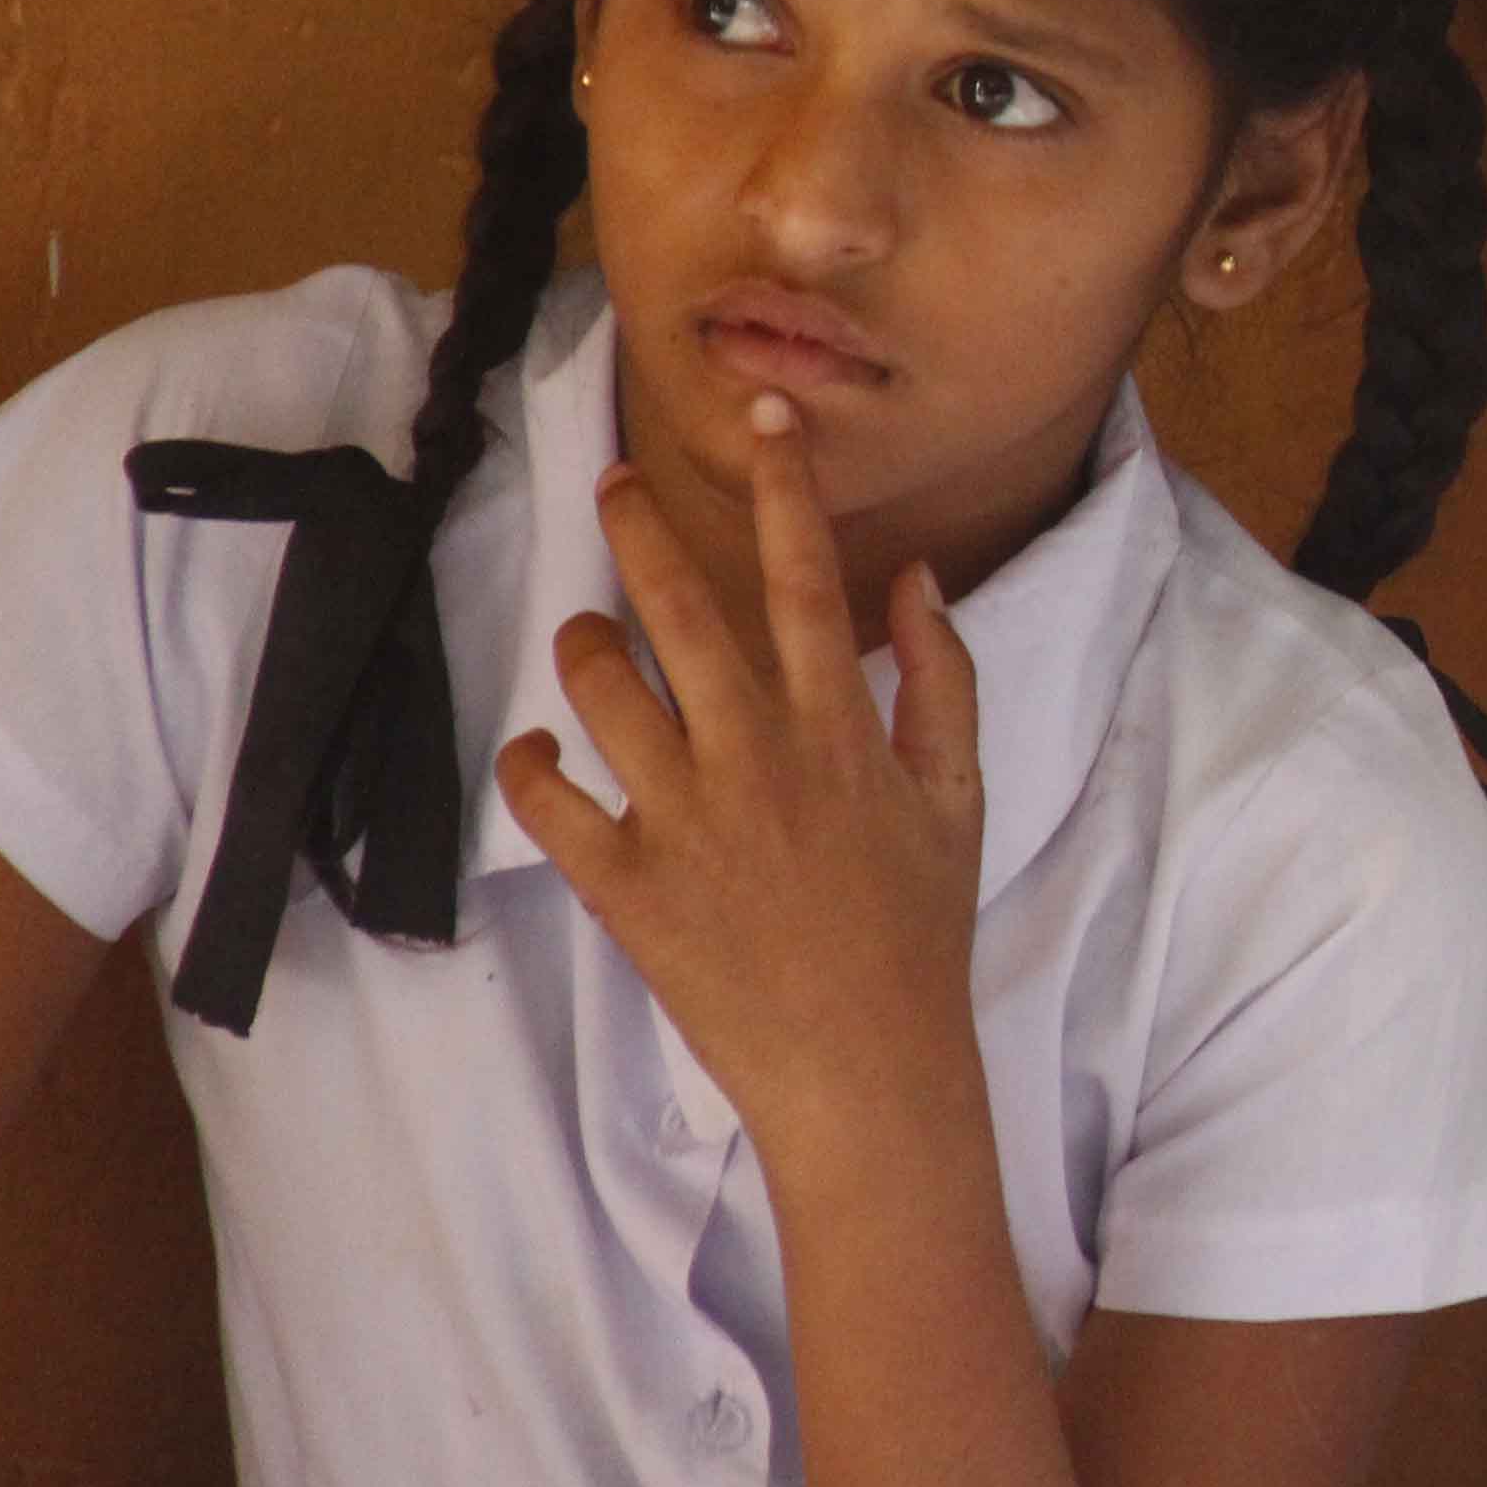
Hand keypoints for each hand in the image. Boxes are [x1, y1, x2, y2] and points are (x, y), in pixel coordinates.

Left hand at [498, 395, 992, 1168]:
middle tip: (612, 482)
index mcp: (840, 727)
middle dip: (640, 528)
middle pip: (681, 608)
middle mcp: (754, 755)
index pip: (805, 576)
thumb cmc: (918, 930)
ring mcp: (682, 818)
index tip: (764, 418)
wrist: (866, 1068)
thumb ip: (942, 681)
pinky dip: (528, 764)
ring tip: (586, 637)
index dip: (784, 486)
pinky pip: (547, 802)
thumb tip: (915, 580)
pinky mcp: (624, 885)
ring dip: (584, 645)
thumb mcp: (958, 797)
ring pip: (601, 689)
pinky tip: (537, 750)